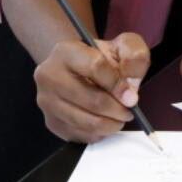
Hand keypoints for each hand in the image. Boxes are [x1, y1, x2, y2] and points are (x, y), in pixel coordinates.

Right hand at [33, 32, 149, 143]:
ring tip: (120, 117)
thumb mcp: (123, 45)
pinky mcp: (51, 122)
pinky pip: (81, 135)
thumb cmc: (101, 56)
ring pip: (87, 122)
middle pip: (91, 100)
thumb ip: (134, 58)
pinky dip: (99, 133)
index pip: (95, 67)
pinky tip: (104, 122)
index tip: (131, 96)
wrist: (76, 67)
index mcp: (66, 51)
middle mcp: (49, 76)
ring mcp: (47, 101)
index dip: (118, 84)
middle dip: (117, 109)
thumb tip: (131, 89)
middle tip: (129, 111)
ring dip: (111, 124)